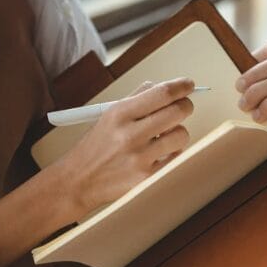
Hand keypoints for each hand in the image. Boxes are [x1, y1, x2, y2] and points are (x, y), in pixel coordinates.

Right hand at [60, 78, 195, 215]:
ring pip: (181, 134)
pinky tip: (161, 152)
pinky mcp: (147, 178)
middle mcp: (130, 135)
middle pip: (177, 112)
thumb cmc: (96, 146)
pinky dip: (173, 152)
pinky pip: (177, 157)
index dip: (182, 86)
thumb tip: (166, 86)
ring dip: (178, 132)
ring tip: (165, 135)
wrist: (78, 181)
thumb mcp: (109, 114)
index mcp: (120, 114)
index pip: (162, 93)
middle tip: (182, 107)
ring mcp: (139, 158)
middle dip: (185, 106)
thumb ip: (137, 97)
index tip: (188, 85)